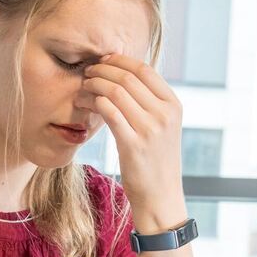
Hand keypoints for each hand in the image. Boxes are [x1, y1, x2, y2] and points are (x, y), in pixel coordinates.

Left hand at [83, 53, 183, 219]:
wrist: (161, 196)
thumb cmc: (157, 160)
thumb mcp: (163, 127)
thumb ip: (151, 103)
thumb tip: (125, 76)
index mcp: (173, 105)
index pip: (144, 70)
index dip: (120, 60)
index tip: (104, 60)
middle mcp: (165, 114)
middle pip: (128, 78)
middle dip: (103, 70)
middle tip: (88, 72)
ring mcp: (150, 129)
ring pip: (116, 92)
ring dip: (95, 84)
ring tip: (83, 87)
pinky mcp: (133, 144)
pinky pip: (109, 112)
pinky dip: (94, 102)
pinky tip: (86, 104)